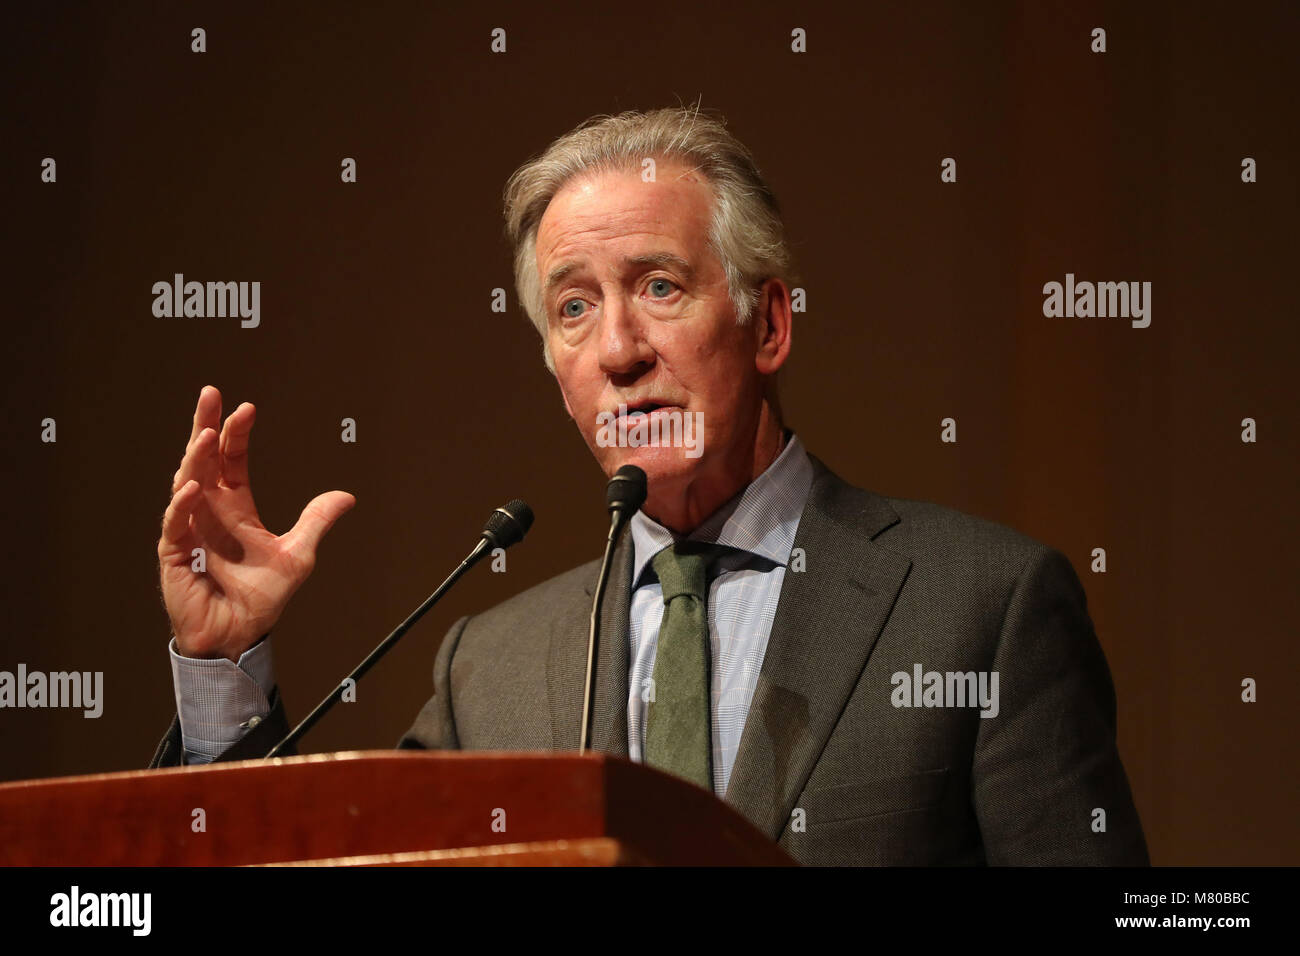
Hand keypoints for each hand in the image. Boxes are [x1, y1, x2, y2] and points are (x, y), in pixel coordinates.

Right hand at [157, 386, 354, 661]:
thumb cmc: (260, 599)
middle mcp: (210, 513)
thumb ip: (316, 522)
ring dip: (195, 459)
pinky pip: (176, 525)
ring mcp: (190, 530)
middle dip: (205, 426)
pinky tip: (194, 487)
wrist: (239, 636)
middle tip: (209, 394)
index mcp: (236, 509)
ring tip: (204, 433)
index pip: (232, 461)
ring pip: (186, 485)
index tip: (246, 407)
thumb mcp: (297, 556)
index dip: (236, 434)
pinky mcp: (175, 554)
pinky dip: (184, 506)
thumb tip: (347, 496)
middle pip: (203, 461)